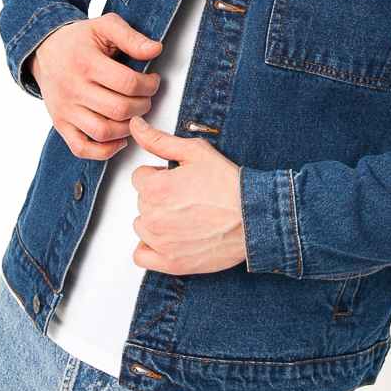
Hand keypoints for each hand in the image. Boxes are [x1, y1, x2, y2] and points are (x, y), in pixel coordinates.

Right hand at [28, 14, 161, 160]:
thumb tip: (154, 50)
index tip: (151, 80)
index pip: (127, 83)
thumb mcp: (104, 26)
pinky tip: (118, 138)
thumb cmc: (78, 40)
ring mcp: (65, 109)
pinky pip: (82, 148)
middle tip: (144, 96)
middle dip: (142, 105)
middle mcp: (72, 88)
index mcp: (84, 62)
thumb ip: (131, 37)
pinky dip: (104, 150)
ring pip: (103, 132)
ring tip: (133, 114)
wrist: (45, 51)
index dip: (149, 84)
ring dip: (128, 128)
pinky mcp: (60, 124)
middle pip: (119, 109)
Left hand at [129, 118, 246, 274]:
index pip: (139, 177)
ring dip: (155, 220)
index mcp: (156, 188)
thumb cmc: (229, 185)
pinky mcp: (171, 263)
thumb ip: (158, 140)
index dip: (159, 175)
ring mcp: (161, 243)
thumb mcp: (195, 152)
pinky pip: (141, 255)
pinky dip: (150, 247)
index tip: (177, 179)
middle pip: (141, 201)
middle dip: (158, 196)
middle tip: (185, 196)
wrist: (254, 217)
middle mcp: (154, 217)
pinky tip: (168, 237)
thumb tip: (136, 127)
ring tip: (182, 215)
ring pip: (141, 226)